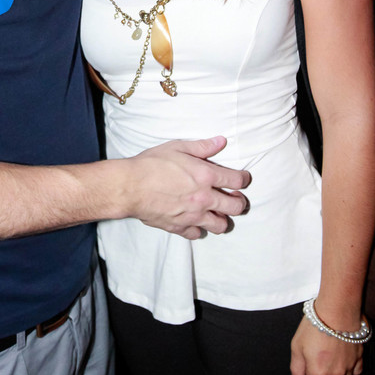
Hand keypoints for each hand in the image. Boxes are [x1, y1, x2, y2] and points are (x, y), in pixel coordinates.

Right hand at [129, 136, 249, 238]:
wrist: (130, 186)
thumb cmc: (151, 164)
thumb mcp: (178, 147)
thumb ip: (202, 146)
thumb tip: (221, 141)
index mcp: (206, 175)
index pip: (237, 180)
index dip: (244, 179)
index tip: (243, 178)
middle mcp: (204, 198)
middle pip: (235, 207)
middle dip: (240, 203)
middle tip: (235, 199)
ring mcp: (193, 215)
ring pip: (221, 225)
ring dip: (223, 219)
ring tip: (218, 213)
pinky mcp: (180, 226)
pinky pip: (197, 233)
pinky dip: (199, 229)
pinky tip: (195, 221)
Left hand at [290, 315, 363, 374]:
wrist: (337, 311)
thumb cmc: (313, 326)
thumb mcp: (297, 345)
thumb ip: (296, 367)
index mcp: (318, 373)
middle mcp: (335, 374)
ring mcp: (349, 367)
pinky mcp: (359, 358)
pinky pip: (355, 373)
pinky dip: (348, 374)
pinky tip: (343, 368)